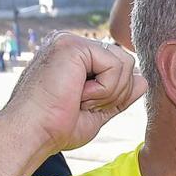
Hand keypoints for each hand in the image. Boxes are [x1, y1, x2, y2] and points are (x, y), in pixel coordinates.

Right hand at [4, 31, 145, 154]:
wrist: (32, 133)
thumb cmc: (55, 127)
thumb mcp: (97, 110)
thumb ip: (119, 94)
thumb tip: (143, 80)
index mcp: (76, 58)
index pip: (119, 68)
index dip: (114, 94)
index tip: (83, 107)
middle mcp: (73, 45)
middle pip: (126, 63)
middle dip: (115, 93)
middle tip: (82, 104)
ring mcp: (71, 42)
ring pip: (125, 63)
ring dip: (109, 92)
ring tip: (78, 99)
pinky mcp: (73, 45)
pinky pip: (116, 66)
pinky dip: (104, 89)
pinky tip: (78, 94)